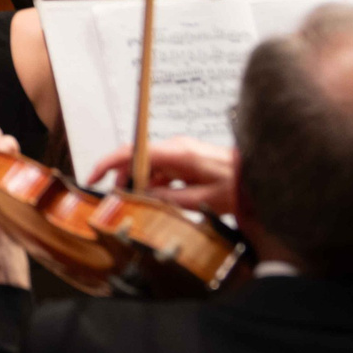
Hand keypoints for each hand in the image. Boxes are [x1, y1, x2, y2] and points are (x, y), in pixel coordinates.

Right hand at [85, 138, 235, 213]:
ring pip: (148, 166)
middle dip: (124, 180)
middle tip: (122, 202)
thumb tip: (142, 197)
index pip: (132, 152)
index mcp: (177, 153)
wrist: (259, 178)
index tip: (94, 177)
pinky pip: (162, 169)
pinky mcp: (186, 158)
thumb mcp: (201, 200)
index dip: (108, 163)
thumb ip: (168, 198)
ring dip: (141, 184)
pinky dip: (154, 183)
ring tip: (141, 205)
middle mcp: (175, 147)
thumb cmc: (237, 187)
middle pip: (137, 159)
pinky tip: (158, 200)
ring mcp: (181, 151)